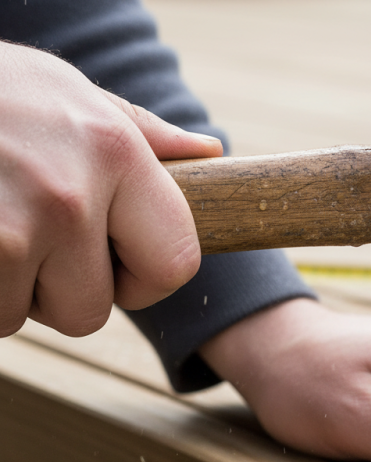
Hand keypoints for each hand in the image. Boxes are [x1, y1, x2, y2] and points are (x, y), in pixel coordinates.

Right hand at [0, 42, 222, 336]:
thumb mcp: (69, 94)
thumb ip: (143, 135)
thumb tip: (209, 153)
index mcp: (115, 153)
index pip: (175, 265)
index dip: (144, 279)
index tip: (114, 263)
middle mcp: (69, 195)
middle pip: (91, 311)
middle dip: (60, 290)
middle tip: (31, 236)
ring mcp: (10, 231)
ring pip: (24, 315)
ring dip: (7, 286)